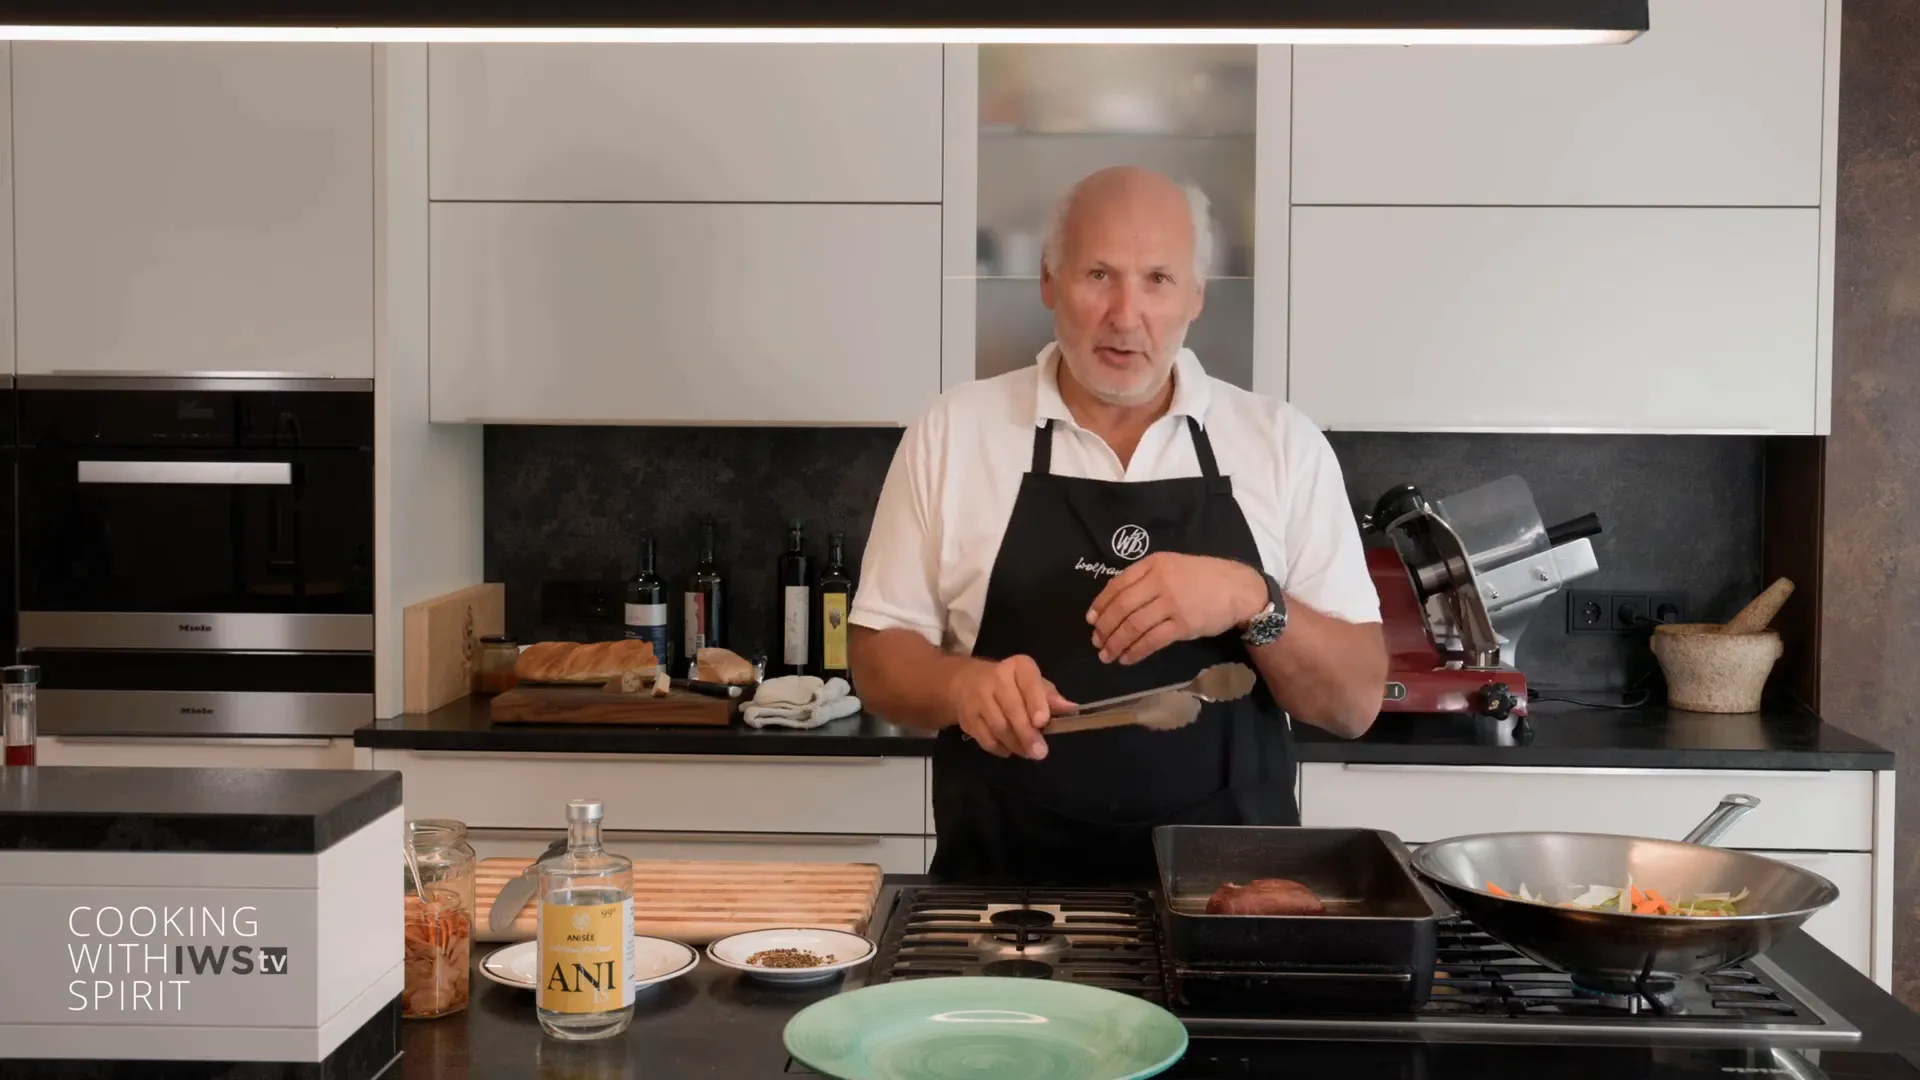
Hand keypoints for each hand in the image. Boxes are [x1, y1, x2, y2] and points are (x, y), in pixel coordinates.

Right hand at [950, 655, 1075, 759]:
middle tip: (1040, 752)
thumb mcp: (1032, 683)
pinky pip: (986, 738)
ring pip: (999, 727)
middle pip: (1012, 709)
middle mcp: (995, 678)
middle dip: (1027, 733)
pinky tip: (1010, 749)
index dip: (1035, 702)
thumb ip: (1050, 697)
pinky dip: (1000, 748)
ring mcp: (978, 698)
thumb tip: (1071, 709)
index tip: (1042, 721)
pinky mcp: (967, 717)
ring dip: (1016, 744)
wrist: (965, 681)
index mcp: (1018, 667)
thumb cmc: (1010, 684)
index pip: (1028, 682)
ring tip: (1028, 753)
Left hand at [1087, 553, 1268, 665]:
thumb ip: (1146, 578)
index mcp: (1153, 564)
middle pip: (1121, 607)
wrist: (1238, 588)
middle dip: (1105, 628)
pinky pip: (1151, 641)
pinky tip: (1127, 658)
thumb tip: (1116, 601)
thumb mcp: (1172, 566)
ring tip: (1107, 655)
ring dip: (1116, 643)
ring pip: (1133, 626)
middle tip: (1097, 642)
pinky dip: (1136, 651)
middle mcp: (1159, 581)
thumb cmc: (1203, 577)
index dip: (1100, 605)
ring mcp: (1171, 603)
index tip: (1091, 620)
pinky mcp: (1183, 625)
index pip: (1117, 585)